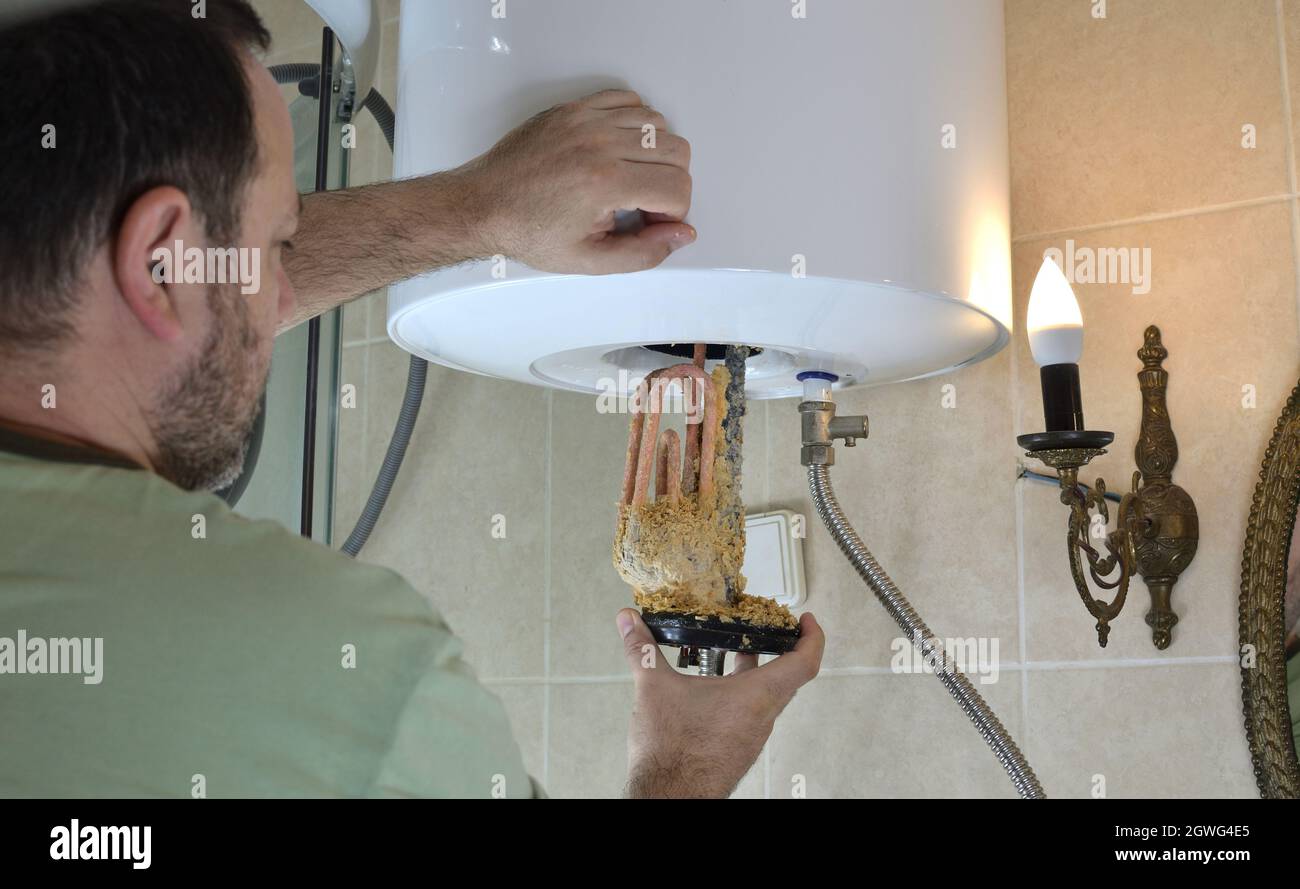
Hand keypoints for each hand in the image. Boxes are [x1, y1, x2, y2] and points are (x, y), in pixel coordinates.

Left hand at [457, 89, 694, 273]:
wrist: (483, 207)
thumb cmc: (529, 233)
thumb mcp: (589, 260)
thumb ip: (643, 252)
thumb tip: (683, 233)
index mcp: (605, 184)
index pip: (678, 187)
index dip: (674, 213)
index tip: (651, 223)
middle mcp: (600, 144)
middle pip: (677, 151)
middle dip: (671, 183)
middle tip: (644, 203)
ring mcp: (586, 121)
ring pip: (657, 124)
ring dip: (655, 154)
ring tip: (630, 177)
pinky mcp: (573, 109)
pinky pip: (628, 100)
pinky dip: (635, 123)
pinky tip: (618, 151)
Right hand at [616, 608, 823, 798]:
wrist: (668, 797)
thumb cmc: (671, 751)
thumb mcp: (653, 687)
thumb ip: (641, 648)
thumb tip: (628, 621)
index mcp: (755, 696)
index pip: (804, 663)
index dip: (812, 637)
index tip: (806, 621)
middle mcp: (762, 717)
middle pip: (786, 676)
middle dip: (776, 648)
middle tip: (763, 627)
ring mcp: (752, 735)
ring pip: (765, 696)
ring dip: (753, 672)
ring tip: (730, 651)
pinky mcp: (738, 748)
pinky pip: (750, 714)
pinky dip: (740, 694)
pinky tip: (712, 689)